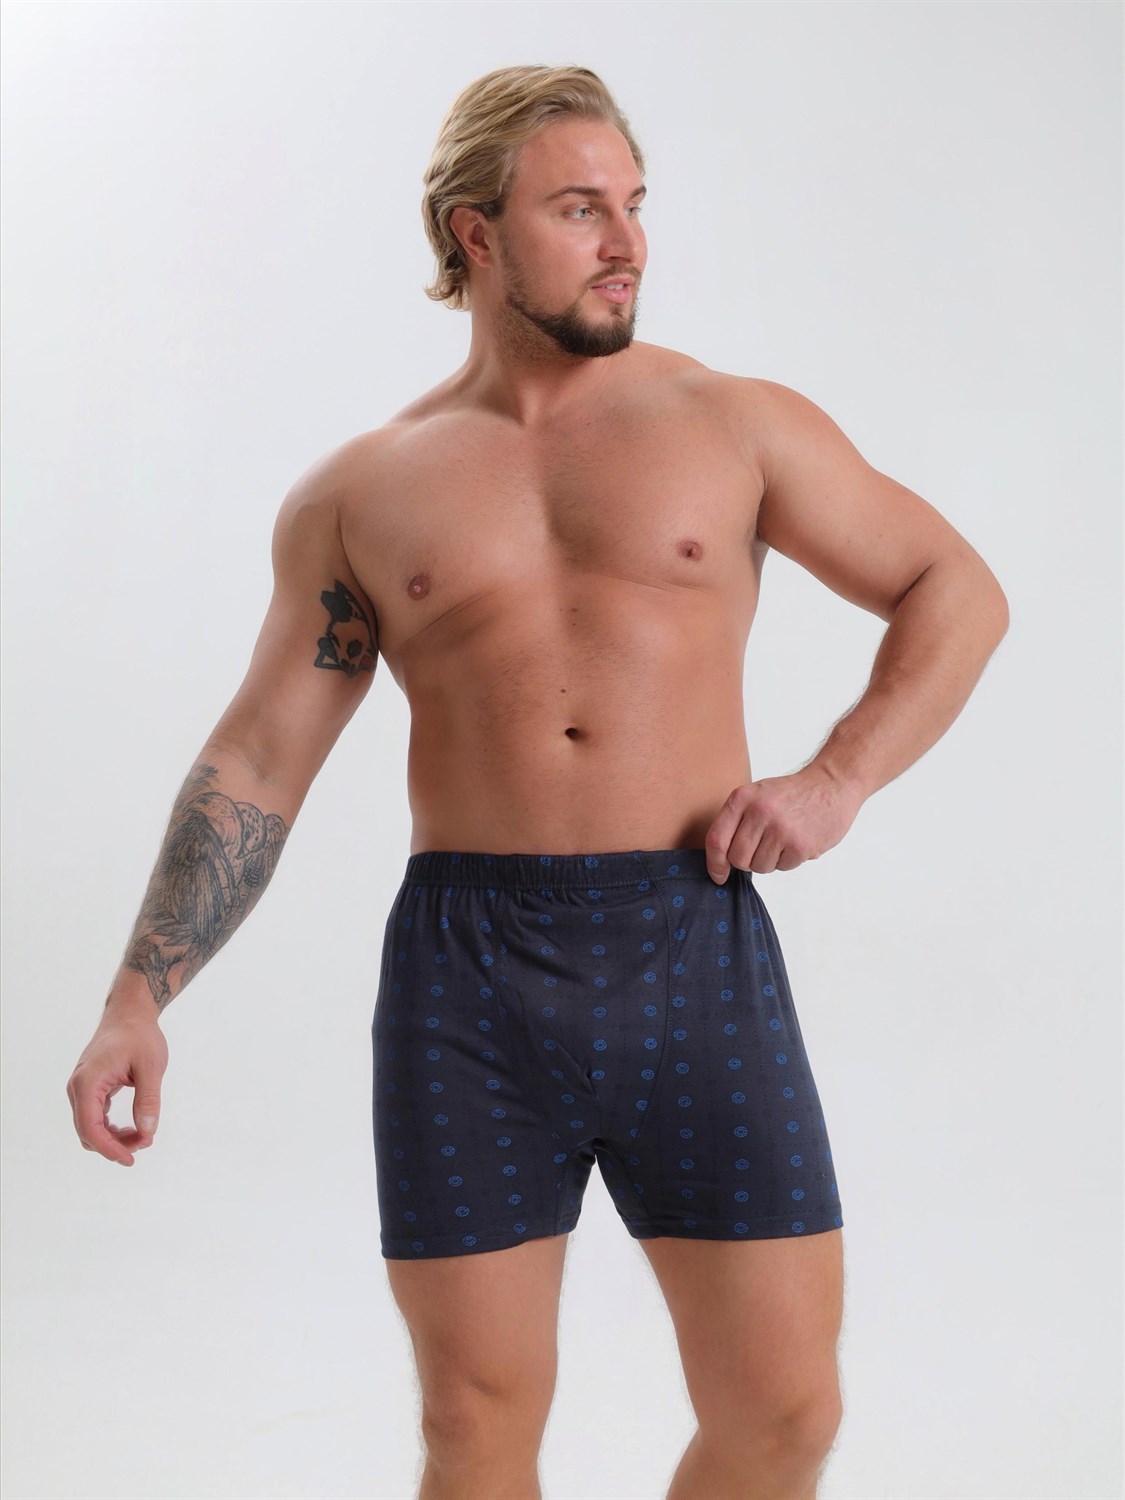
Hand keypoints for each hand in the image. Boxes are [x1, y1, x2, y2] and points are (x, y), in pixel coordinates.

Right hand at [66, 1003, 167, 1165]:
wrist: (129, 1013)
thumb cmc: (140, 1036)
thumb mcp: (151, 1067)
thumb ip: (148, 1100)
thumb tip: (147, 1132)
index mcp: (88, 1082)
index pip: (90, 1128)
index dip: (109, 1149)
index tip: (131, 1158)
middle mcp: (78, 1087)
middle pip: (88, 1132)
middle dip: (115, 1145)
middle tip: (146, 1142)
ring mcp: (81, 1088)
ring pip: (90, 1127)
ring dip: (113, 1138)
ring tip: (143, 1135)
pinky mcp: (89, 1089)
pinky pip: (93, 1117)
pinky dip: (110, 1128)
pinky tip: (131, 1128)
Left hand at [704, 767, 863, 881]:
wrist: (832, 784)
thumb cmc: (791, 794)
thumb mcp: (757, 795)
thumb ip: (737, 821)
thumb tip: (720, 861)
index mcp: (742, 798)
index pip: (717, 839)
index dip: (714, 863)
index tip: (718, 875)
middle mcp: (759, 812)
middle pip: (737, 859)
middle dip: (748, 861)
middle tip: (763, 847)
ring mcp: (780, 828)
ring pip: (759, 866)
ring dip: (770, 861)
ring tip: (783, 840)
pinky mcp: (800, 844)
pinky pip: (782, 867)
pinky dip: (789, 860)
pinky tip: (797, 841)